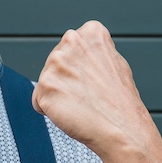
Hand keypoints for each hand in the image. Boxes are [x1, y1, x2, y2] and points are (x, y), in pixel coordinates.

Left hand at [31, 21, 153, 158]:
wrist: (123, 129)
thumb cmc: (121, 102)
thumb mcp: (114, 62)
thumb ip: (93, 52)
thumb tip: (76, 52)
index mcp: (90, 32)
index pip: (69, 49)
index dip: (80, 70)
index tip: (95, 81)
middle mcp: (71, 41)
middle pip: (54, 64)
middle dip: (66, 82)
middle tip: (89, 95)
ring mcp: (56, 63)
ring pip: (46, 83)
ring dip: (58, 96)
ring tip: (82, 104)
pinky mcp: (44, 86)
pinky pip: (38, 102)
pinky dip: (51, 112)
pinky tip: (72, 113)